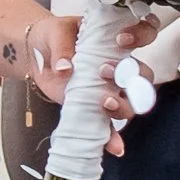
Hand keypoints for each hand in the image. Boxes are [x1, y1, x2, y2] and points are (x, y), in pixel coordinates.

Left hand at [28, 14, 155, 156]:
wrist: (34, 53)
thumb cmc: (52, 36)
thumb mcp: (55, 31)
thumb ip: (62, 46)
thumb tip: (65, 68)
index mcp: (115, 41)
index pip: (145, 34)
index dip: (142, 36)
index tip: (122, 40)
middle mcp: (120, 66)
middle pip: (143, 76)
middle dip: (132, 77)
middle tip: (104, 71)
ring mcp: (110, 89)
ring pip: (132, 103)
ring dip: (124, 106)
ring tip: (104, 103)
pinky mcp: (95, 108)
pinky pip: (110, 127)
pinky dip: (113, 138)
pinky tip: (114, 148)